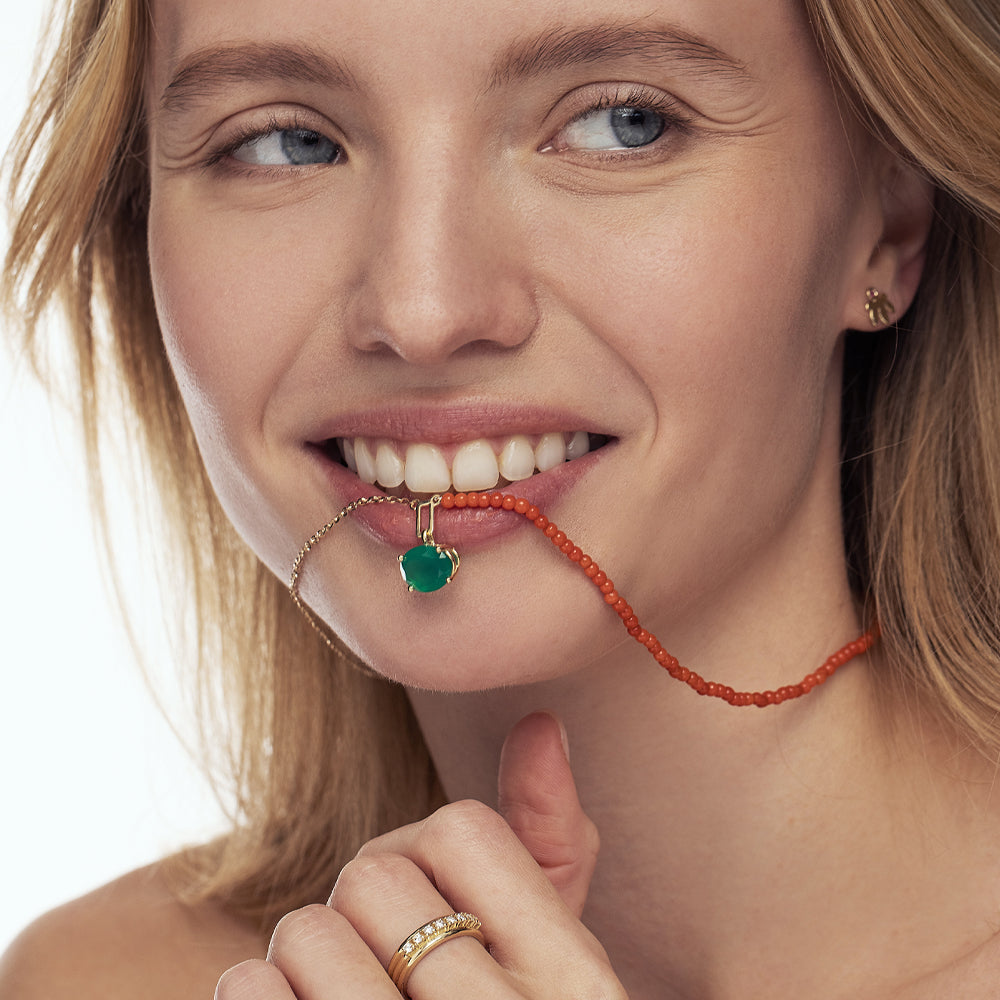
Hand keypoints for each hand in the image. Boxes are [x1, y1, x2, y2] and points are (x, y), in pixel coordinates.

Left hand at [216, 712, 625, 997]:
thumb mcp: (555, 965)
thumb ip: (549, 843)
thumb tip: (539, 722)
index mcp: (574, 983)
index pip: (460, 829)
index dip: (426, 856)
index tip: (433, 912)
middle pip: (371, 873)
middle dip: (361, 908)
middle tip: (385, 966)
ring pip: (304, 932)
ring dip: (304, 960)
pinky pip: (250, 996)